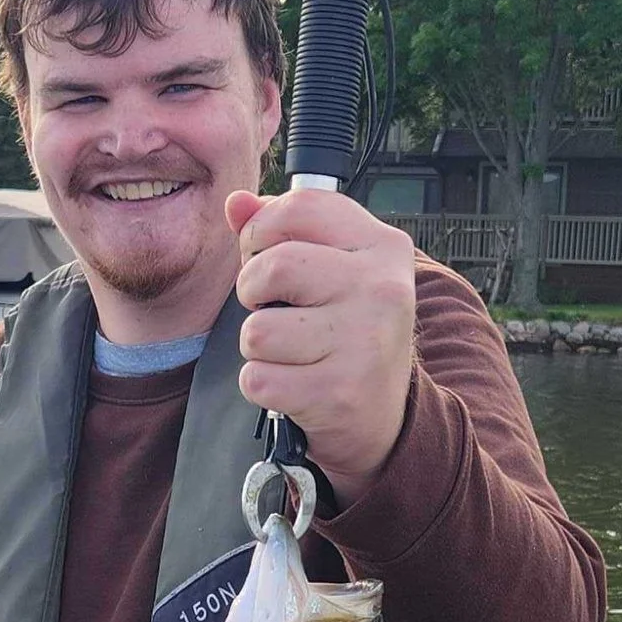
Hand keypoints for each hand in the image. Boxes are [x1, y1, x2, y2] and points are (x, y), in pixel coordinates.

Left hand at [226, 187, 416, 501]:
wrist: (386, 417)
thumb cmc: (349, 332)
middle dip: (252, 291)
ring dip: (259, 347)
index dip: (262, 230)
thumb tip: (236, 204)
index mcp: (383, 246)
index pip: (300, 206)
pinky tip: (292, 385)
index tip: (264, 255)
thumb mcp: (334, 271)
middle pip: (273, 267)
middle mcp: (381, 289)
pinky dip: (262, 385)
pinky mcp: (337, 393)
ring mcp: (363, 343)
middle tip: (274, 310)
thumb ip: (284, 232)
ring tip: (291, 352)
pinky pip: (257, 378)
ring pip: (257, 330)